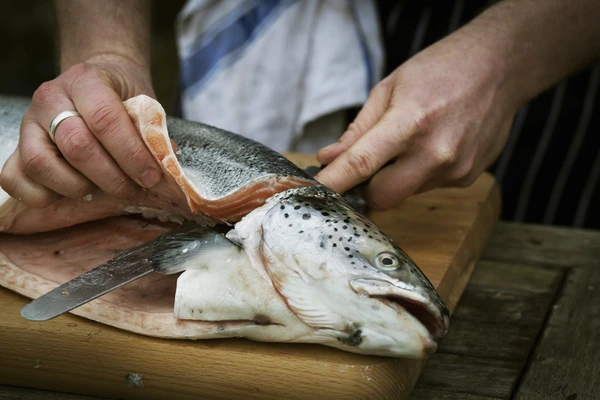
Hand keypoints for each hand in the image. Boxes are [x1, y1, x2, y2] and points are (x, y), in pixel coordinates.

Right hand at [0, 56, 161, 207]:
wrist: (96, 82)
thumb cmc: (122, 97)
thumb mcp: (144, 105)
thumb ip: (153, 133)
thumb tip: (166, 165)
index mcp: (86, 81)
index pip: (105, 120)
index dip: (131, 155)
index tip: (152, 177)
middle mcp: (50, 98)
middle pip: (76, 146)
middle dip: (111, 177)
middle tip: (134, 190)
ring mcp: (29, 123)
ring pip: (40, 164)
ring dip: (77, 188)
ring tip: (102, 190)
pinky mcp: (17, 145)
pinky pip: (14, 179)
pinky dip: (41, 196)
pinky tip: (72, 192)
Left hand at [315, 31, 519, 210]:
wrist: (500, 67)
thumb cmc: (440, 70)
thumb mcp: (389, 88)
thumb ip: (358, 130)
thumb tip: (329, 158)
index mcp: (410, 122)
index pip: (361, 164)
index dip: (334, 182)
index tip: (313, 191)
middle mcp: (435, 152)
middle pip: (382, 197)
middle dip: (366, 189)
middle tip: (366, 165)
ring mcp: (455, 169)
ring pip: (405, 193)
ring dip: (396, 178)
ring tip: (410, 141)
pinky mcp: (467, 178)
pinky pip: (427, 186)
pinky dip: (419, 173)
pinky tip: (432, 145)